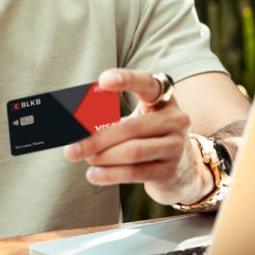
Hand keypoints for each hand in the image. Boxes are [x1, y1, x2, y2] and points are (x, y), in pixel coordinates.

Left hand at [63, 68, 211, 206]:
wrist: (183, 171)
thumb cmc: (149, 138)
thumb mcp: (136, 120)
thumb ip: (110, 118)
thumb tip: (75, 125)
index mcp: (165, 99)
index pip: (148, 84)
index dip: (127, 79)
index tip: (102, 80)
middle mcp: (176, 119)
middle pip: (131, 127)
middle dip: (97, 138)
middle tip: (71, 148)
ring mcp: (176, 146)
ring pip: (133, 151)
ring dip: (103, 156)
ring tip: (84, 159)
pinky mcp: (170, 171)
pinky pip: (136, 172)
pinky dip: (111, 174)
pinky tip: (93, 175)